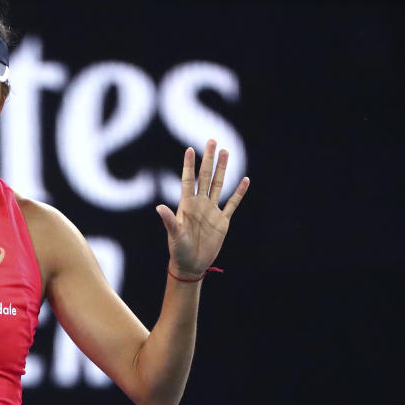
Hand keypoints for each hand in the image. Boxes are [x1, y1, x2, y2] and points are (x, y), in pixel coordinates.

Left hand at [156, 139, 249, 277]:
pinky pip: (232, 204)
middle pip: (206, 177)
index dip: (189, 165)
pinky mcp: (222, 221)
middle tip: (212, 141)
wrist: (191, 264)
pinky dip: (239, 193)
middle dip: (208, 159)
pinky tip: (245, 180)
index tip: (190, 149)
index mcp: (186, 205)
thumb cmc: (178, 250)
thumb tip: (159, 207)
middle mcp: (200, 204)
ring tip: (226, 152)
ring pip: (219, 185)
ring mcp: (212, 211)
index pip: (188, 180)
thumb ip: (169, 220)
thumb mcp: (174, 234)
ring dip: (223, 169)